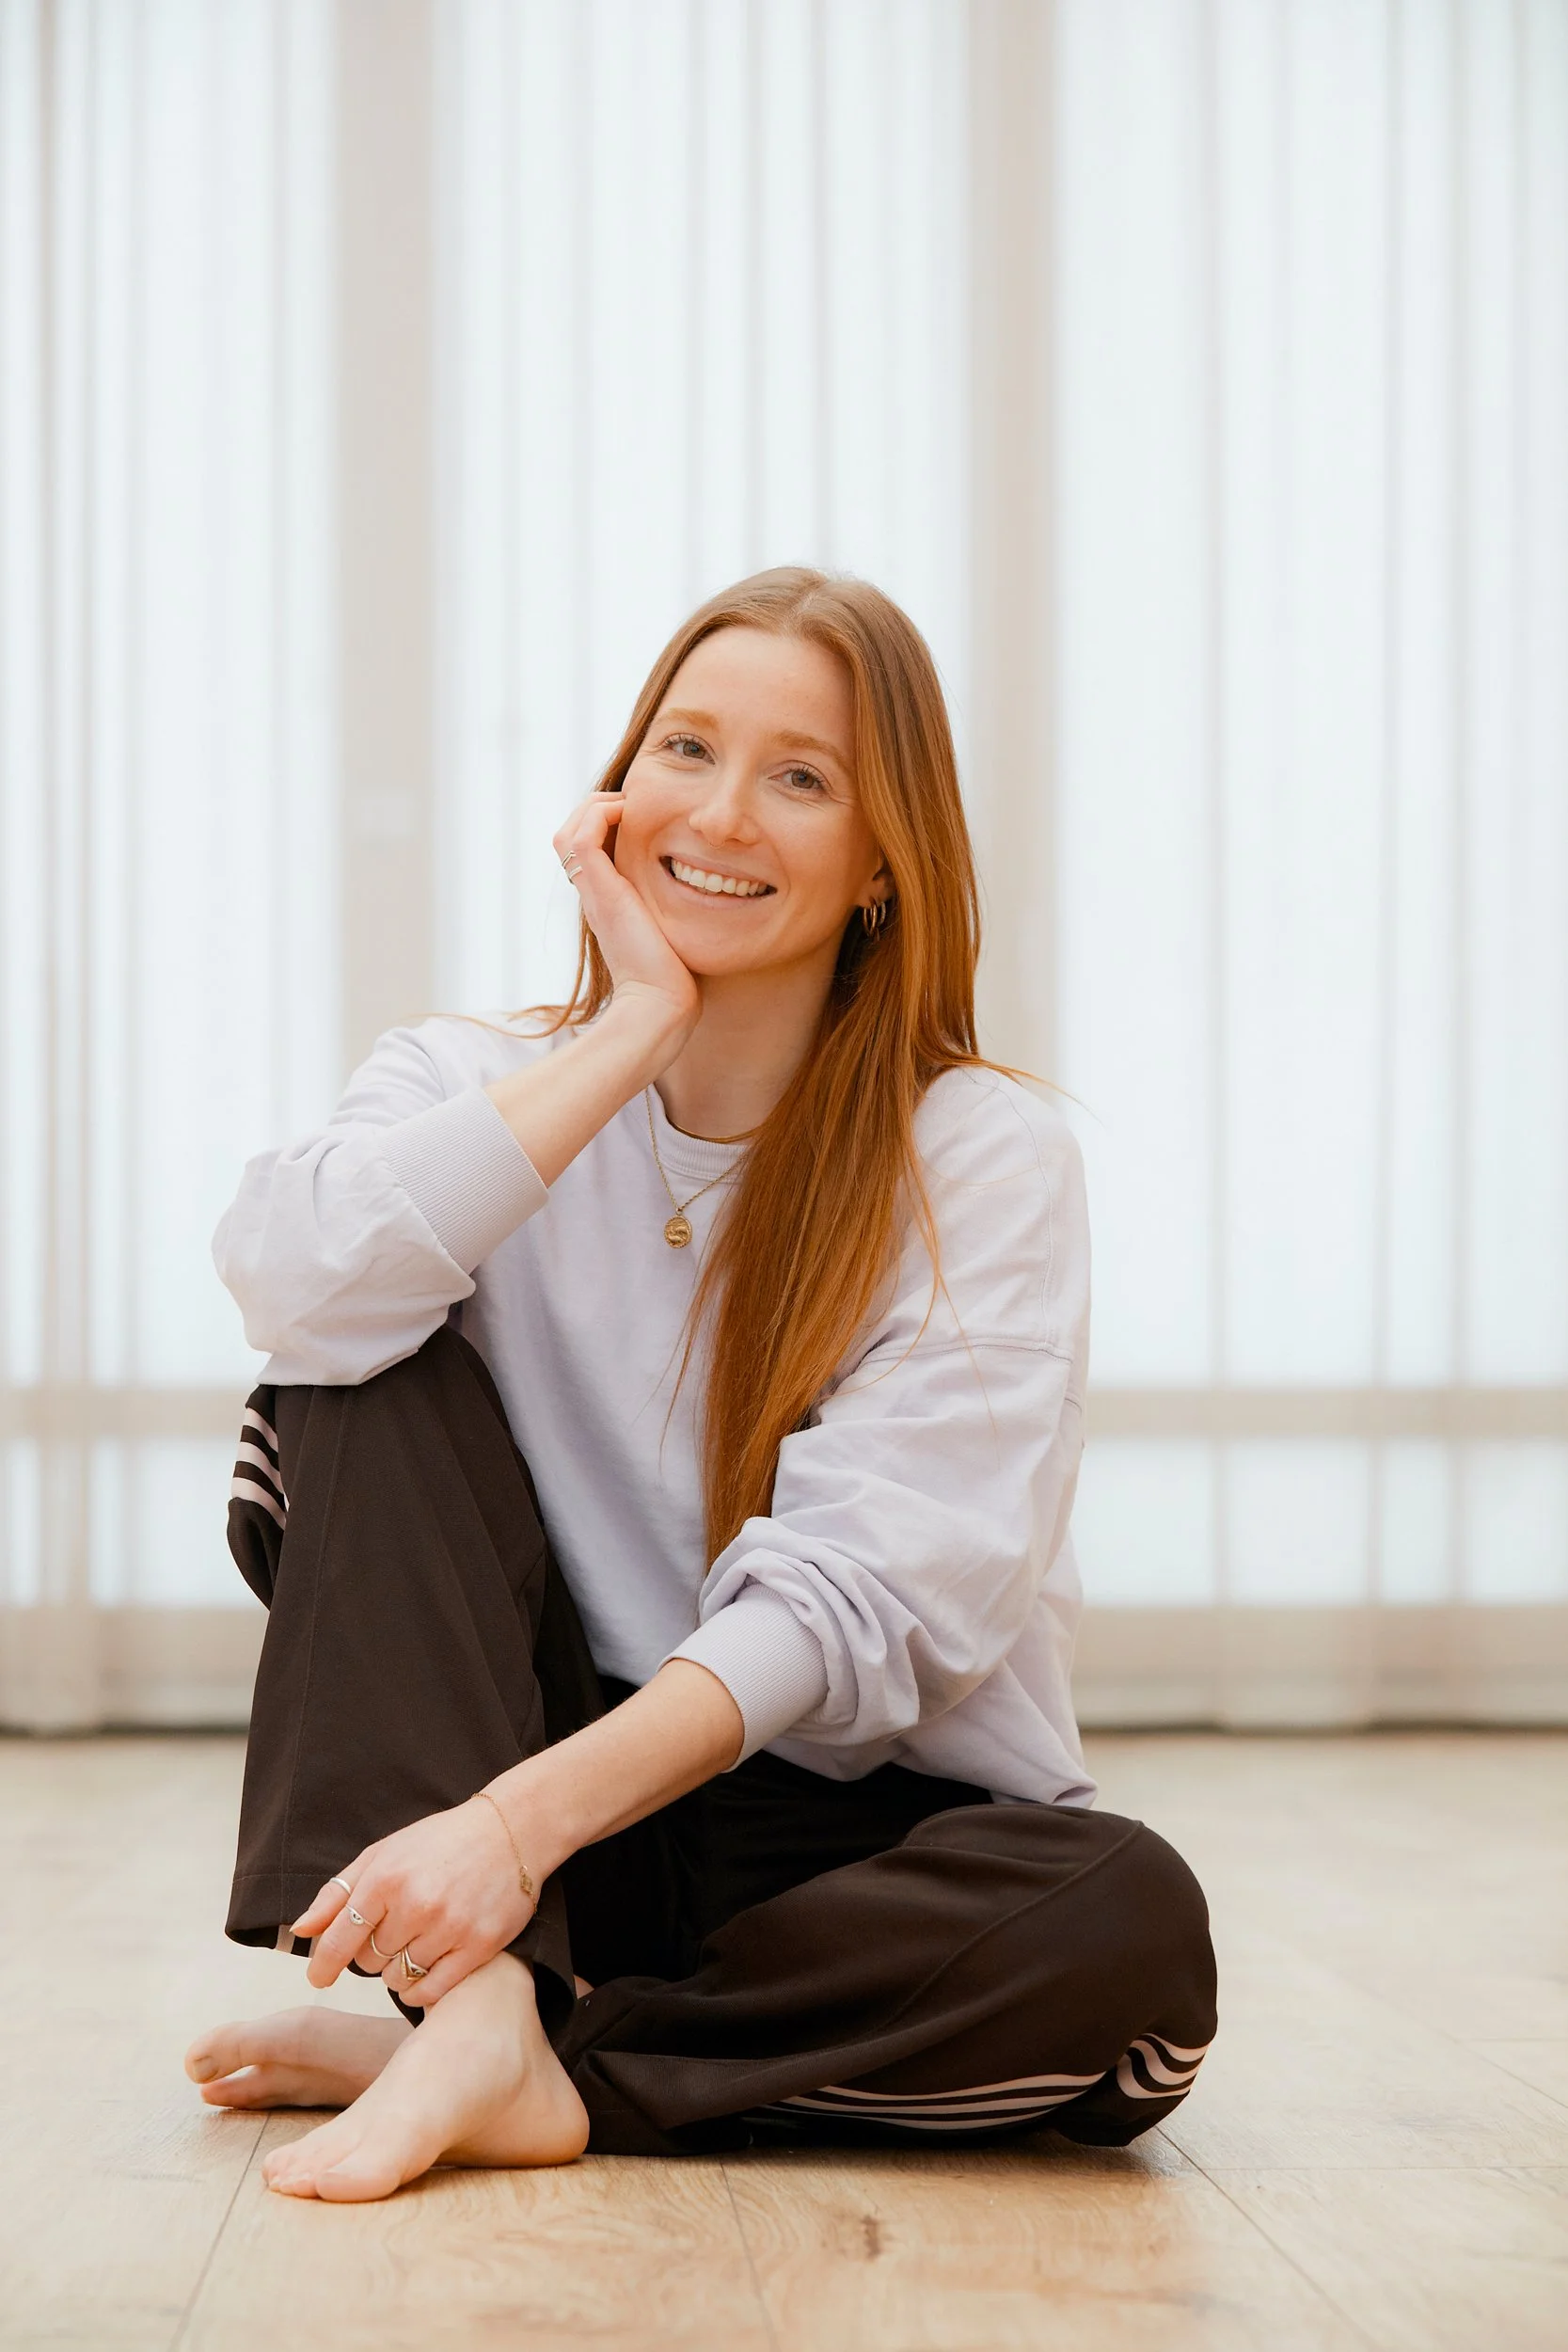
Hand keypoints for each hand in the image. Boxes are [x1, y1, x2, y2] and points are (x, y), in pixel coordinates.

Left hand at [289, 1796, 532, 2008]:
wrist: (512, 1830)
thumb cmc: (442, 1841)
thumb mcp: (384, 1852)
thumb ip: (339, 1891)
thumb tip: (301, 1929)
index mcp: (387, 1877)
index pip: (340, 1938)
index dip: (324, 1964)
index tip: (319, 1977)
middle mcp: (416, 1904)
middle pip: (369, 1961)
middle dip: (372, 1953)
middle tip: (392, 1933)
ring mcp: (449, 1927)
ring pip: (399, 1978)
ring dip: (397, 1971)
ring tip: (414, 1945)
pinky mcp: (479, 1946)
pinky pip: (432, 1990)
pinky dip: (420, 1990)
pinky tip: (424, 1972)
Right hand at [553, 790, 699, 1056]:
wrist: (659, 1003)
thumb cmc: (674, 977)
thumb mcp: (673, 931)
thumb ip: (674, 910)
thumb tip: (707, 894)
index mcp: (607, 900)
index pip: (587, 849)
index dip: (605, 824)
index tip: (640, 816)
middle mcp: (594, 894)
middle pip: (571, 836)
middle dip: (597, 810)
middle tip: (632, 804)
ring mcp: (593, 892)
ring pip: (569, 832)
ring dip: (596, 807)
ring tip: (628, 805)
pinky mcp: (601, 891)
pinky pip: (581, 837)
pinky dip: (599, 815)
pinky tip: (630, 813)